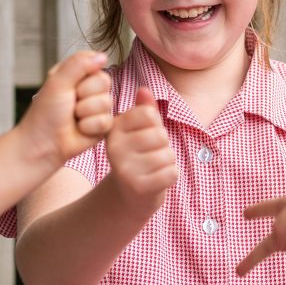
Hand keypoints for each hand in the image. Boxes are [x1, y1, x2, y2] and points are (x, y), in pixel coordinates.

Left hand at [22, 51, 112, 162]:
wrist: (44, 144)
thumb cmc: (45, 114)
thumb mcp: (58, 82)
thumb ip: (79, 65)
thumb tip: (103, 55)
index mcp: (76, 73)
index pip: (94, 61)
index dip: (85, 72)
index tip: (70, 83)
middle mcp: (89, 88)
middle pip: (104, 81)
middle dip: (85, 94)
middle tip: (70, 103)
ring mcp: (97, 106)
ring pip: (107, 102)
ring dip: (85, 112)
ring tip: (73, 117)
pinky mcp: (103, 124)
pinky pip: (106, 120)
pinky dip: (89, 126)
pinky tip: (80, 129)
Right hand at [104, 87, 175, 213]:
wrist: (129, 194)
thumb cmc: (139, 155)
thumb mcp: (140, 130)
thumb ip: (144, 110)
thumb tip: (144, 90)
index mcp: (114, 129)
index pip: (149, 114)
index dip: (156, 125)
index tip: (144, 137)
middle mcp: (114, 147)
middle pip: (160, 135)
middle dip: (164, 146)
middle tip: (150, 156)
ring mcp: (125, 169)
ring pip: (168, 155)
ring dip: (168, 162)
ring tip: (153, 168)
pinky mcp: (138, 187)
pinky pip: (171, 174)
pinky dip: (170, 176)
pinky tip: (157, 180)